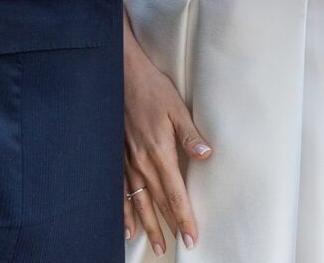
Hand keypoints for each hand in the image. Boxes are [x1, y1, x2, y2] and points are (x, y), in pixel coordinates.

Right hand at [123, 53, 211, 252]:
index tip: (191, 237)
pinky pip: (120, 192)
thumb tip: (205, 155)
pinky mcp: (118, 158)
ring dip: (148, 225)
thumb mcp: (177, 108)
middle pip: (157, 203)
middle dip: (169, 227)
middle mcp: (142, 163)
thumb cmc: (152, 90)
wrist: (122, 77)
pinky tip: (128, 228)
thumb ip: (190, 135)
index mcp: (159, 152)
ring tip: (156, 245)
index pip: (174, 194)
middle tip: (179, 246)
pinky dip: (124, 212)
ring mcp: (127, 162)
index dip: (184, 217)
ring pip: (139, 202)